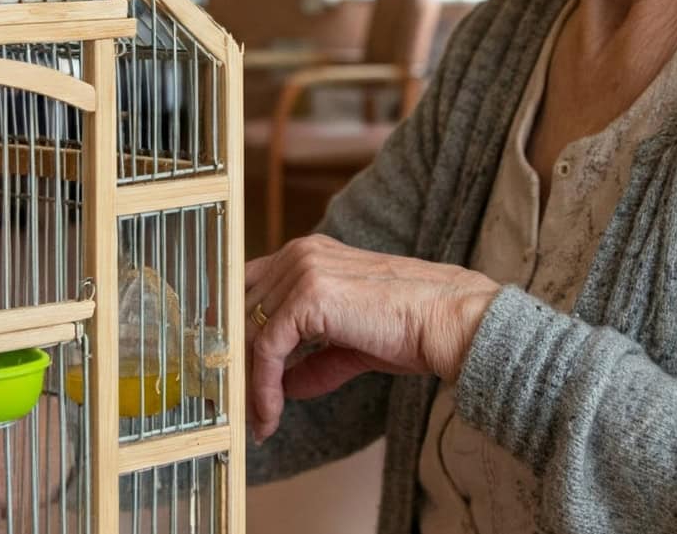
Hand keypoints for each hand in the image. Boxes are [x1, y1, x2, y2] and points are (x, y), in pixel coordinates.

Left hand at [243, 235, 499, 441]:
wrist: (448, 321)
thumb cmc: (411, 327)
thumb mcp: (351, 344)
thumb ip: (314, 358)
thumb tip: (287, 386)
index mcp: (308, 255)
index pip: (249, 289)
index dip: (233, 331)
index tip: (228, 371)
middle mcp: (299, 254)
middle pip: (243, 311)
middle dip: (236, 363)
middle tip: (236, 407)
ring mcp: (302, 271)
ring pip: (250, 332)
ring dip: (248, 383)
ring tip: (258, 420)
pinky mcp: (308, 297)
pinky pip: (267, 349)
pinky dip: (263, 387)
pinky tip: (272, 415)